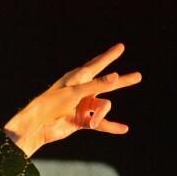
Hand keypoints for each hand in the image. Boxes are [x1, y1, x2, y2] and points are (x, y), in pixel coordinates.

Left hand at [4, 43, 141, 157]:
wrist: (38, 126)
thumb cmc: (52, 103)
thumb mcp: (75, 92)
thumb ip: (96, 85)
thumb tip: (115, 77)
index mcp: (77, 78)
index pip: (97, 64)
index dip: (109, 56)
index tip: (120, 46)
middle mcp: (82, 91)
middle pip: (107, 85)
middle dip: (122, 82)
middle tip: (138, 77)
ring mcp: (83, 106)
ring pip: (103, 107)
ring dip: (100, 115)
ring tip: (93, 121)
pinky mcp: (82, 121)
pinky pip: (101, 124)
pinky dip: (111, 126)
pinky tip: (123, 129)